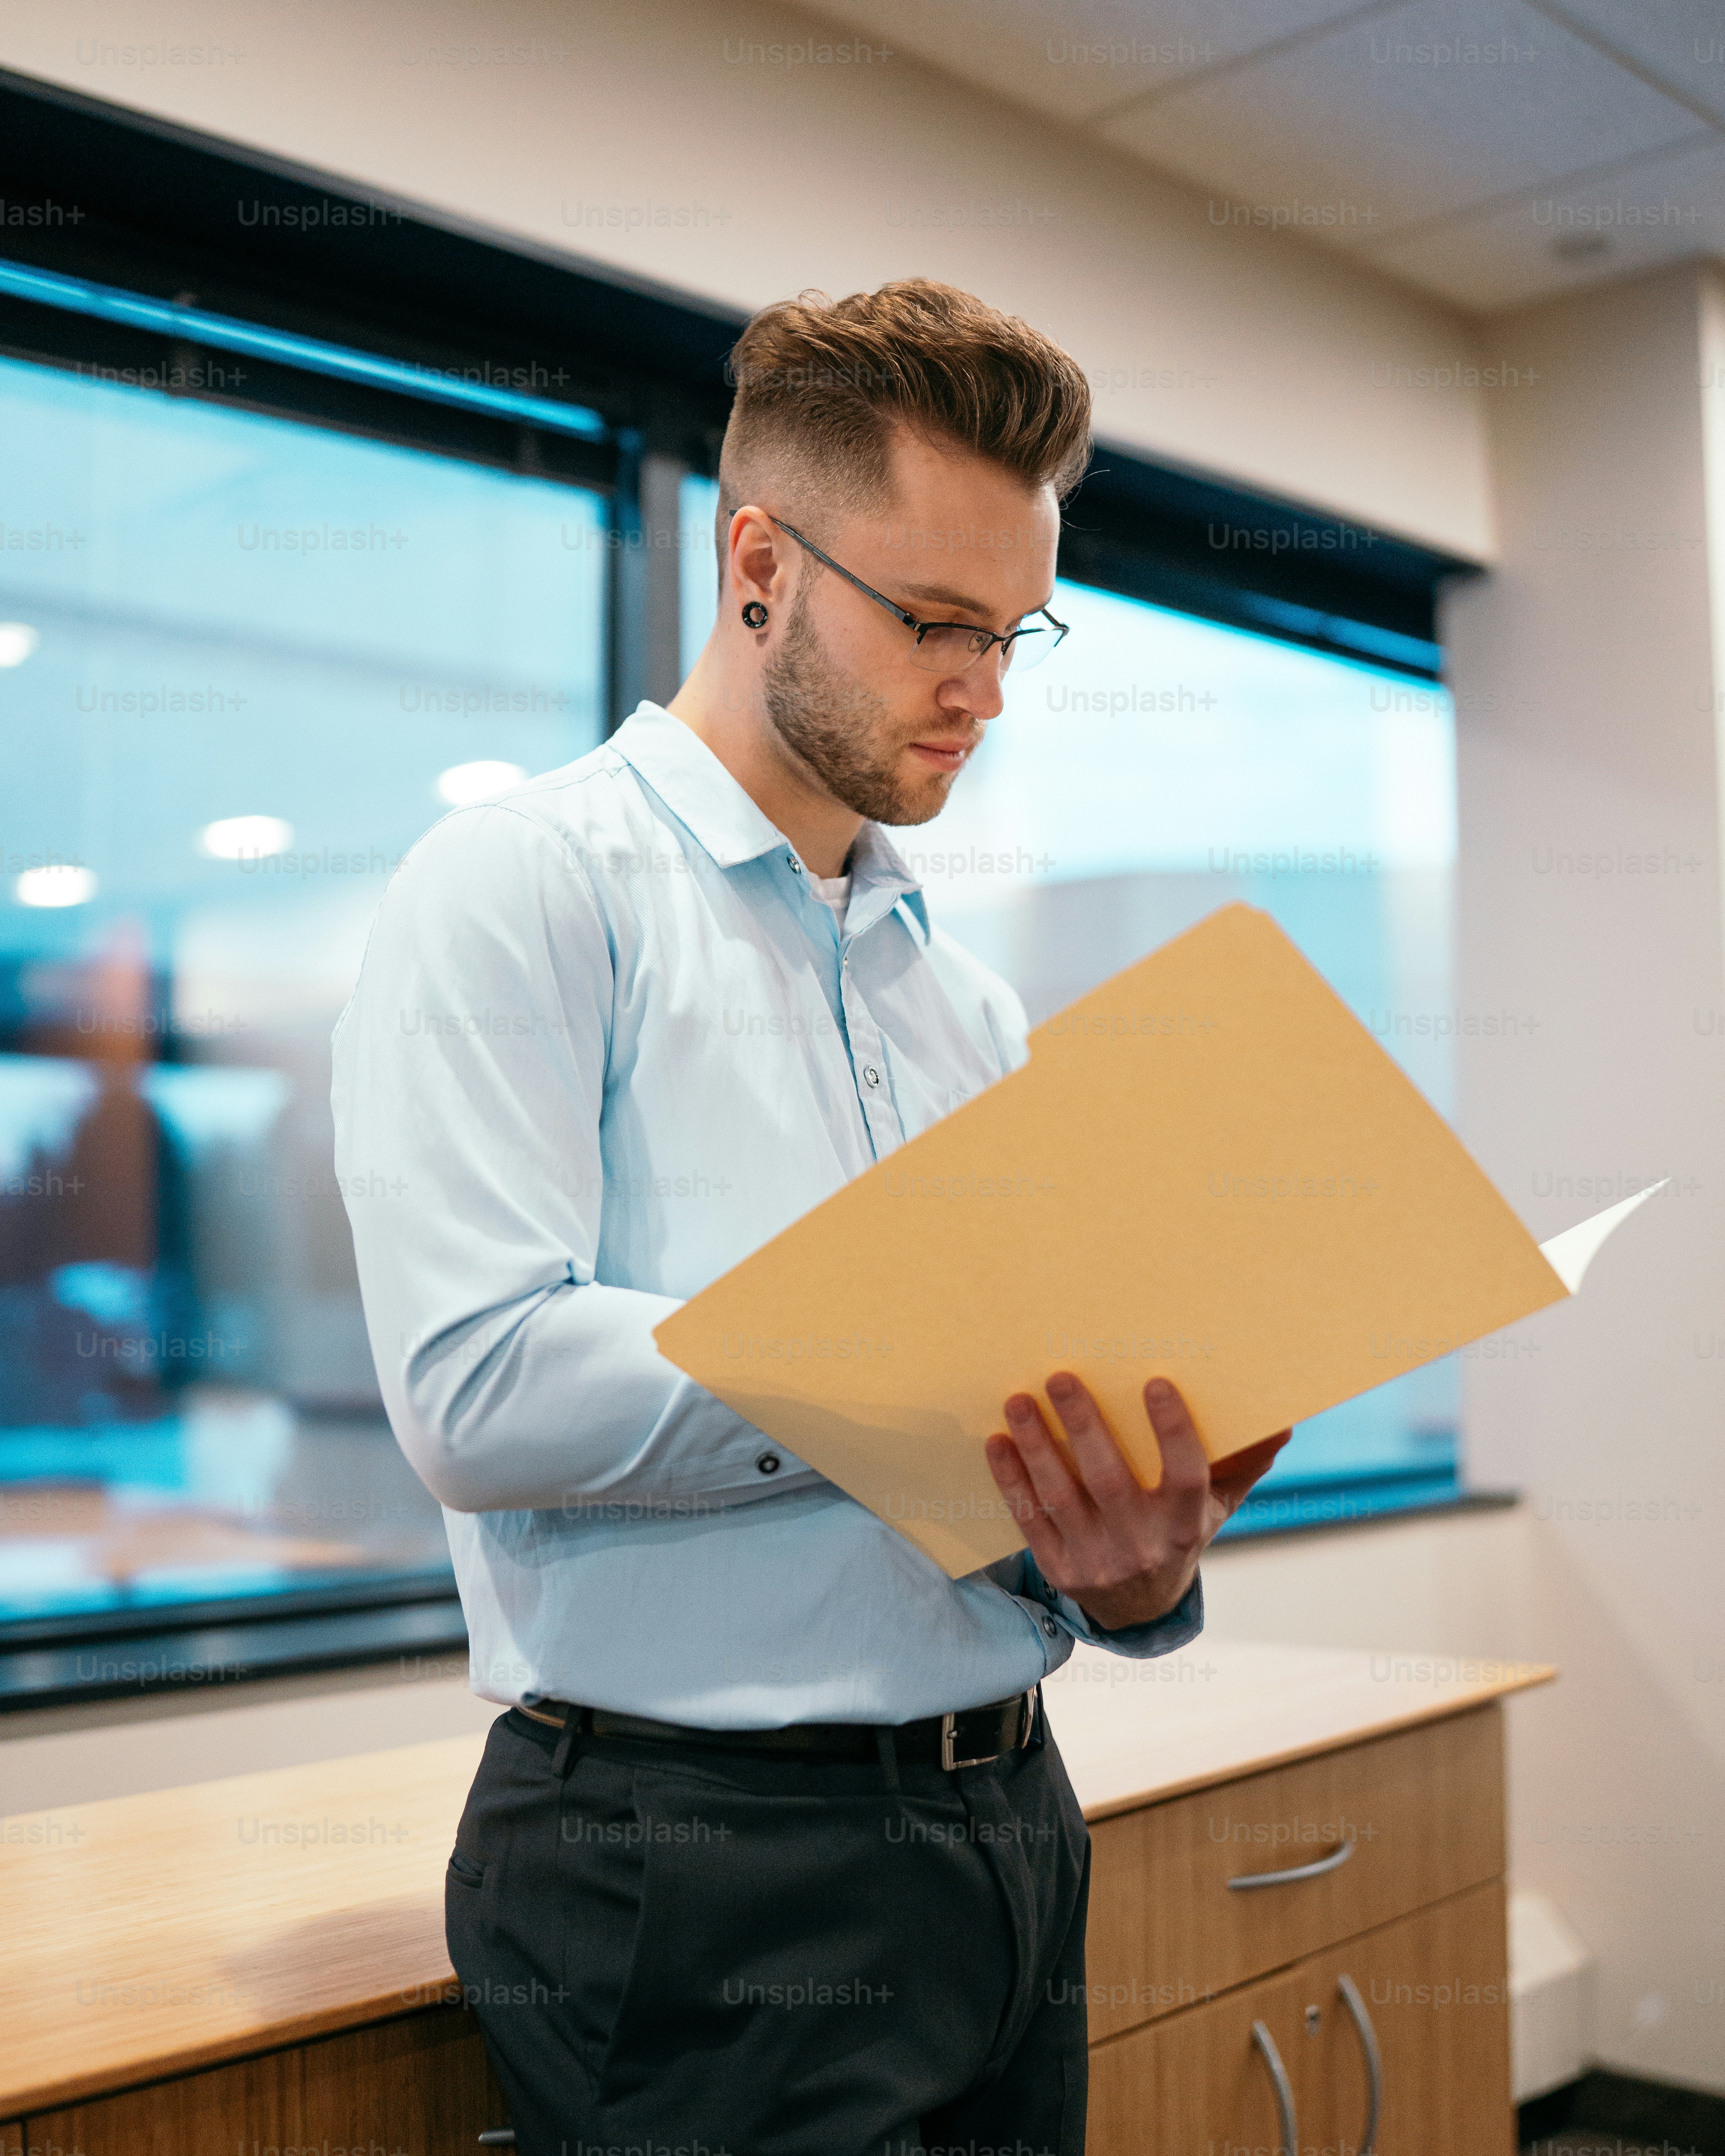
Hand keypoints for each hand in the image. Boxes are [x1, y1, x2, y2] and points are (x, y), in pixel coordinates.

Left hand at [984, 1372, 1290, 1631]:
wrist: (1140, 1611)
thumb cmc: (1179, 1535)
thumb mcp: (1214, 1507)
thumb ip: (1242, 1466)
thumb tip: (1283, 1423)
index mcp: (1184, 1525)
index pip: (1185, 1475)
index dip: (1172, 1430)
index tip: (1155, 1382)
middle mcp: (1142, 1545)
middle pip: (1109, 1479)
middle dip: (1083, 1425)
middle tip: (1061, 1376)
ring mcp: (1097, 1560)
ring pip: (1061, 1496)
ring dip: (1037, 1446)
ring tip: (1018, 1400)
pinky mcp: (1060, 1569)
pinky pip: (1030, 1518)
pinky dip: (1011, 1480)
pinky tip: (998, 1442)